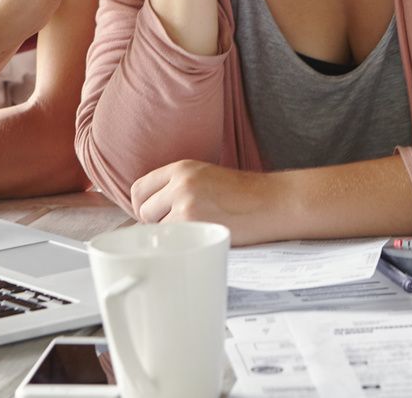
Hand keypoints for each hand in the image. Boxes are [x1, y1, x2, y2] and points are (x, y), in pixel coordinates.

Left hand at [130, 160, 283, 245]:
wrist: (272, 201)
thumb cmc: (244, 194)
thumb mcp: (205, 177)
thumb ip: (177, 187)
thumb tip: (149, 210)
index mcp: (181, 168)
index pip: (140, 188)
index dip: (143, 206)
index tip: (152, 216)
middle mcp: (180, 182)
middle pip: (143, 209)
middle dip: (154, 223)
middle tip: (175, 229)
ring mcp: (186, 203)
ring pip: (155, 227)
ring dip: (168, 235)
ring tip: (191, 233)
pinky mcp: (195, 223)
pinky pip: (172, 239)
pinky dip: (180, 244)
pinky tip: (198, 240)